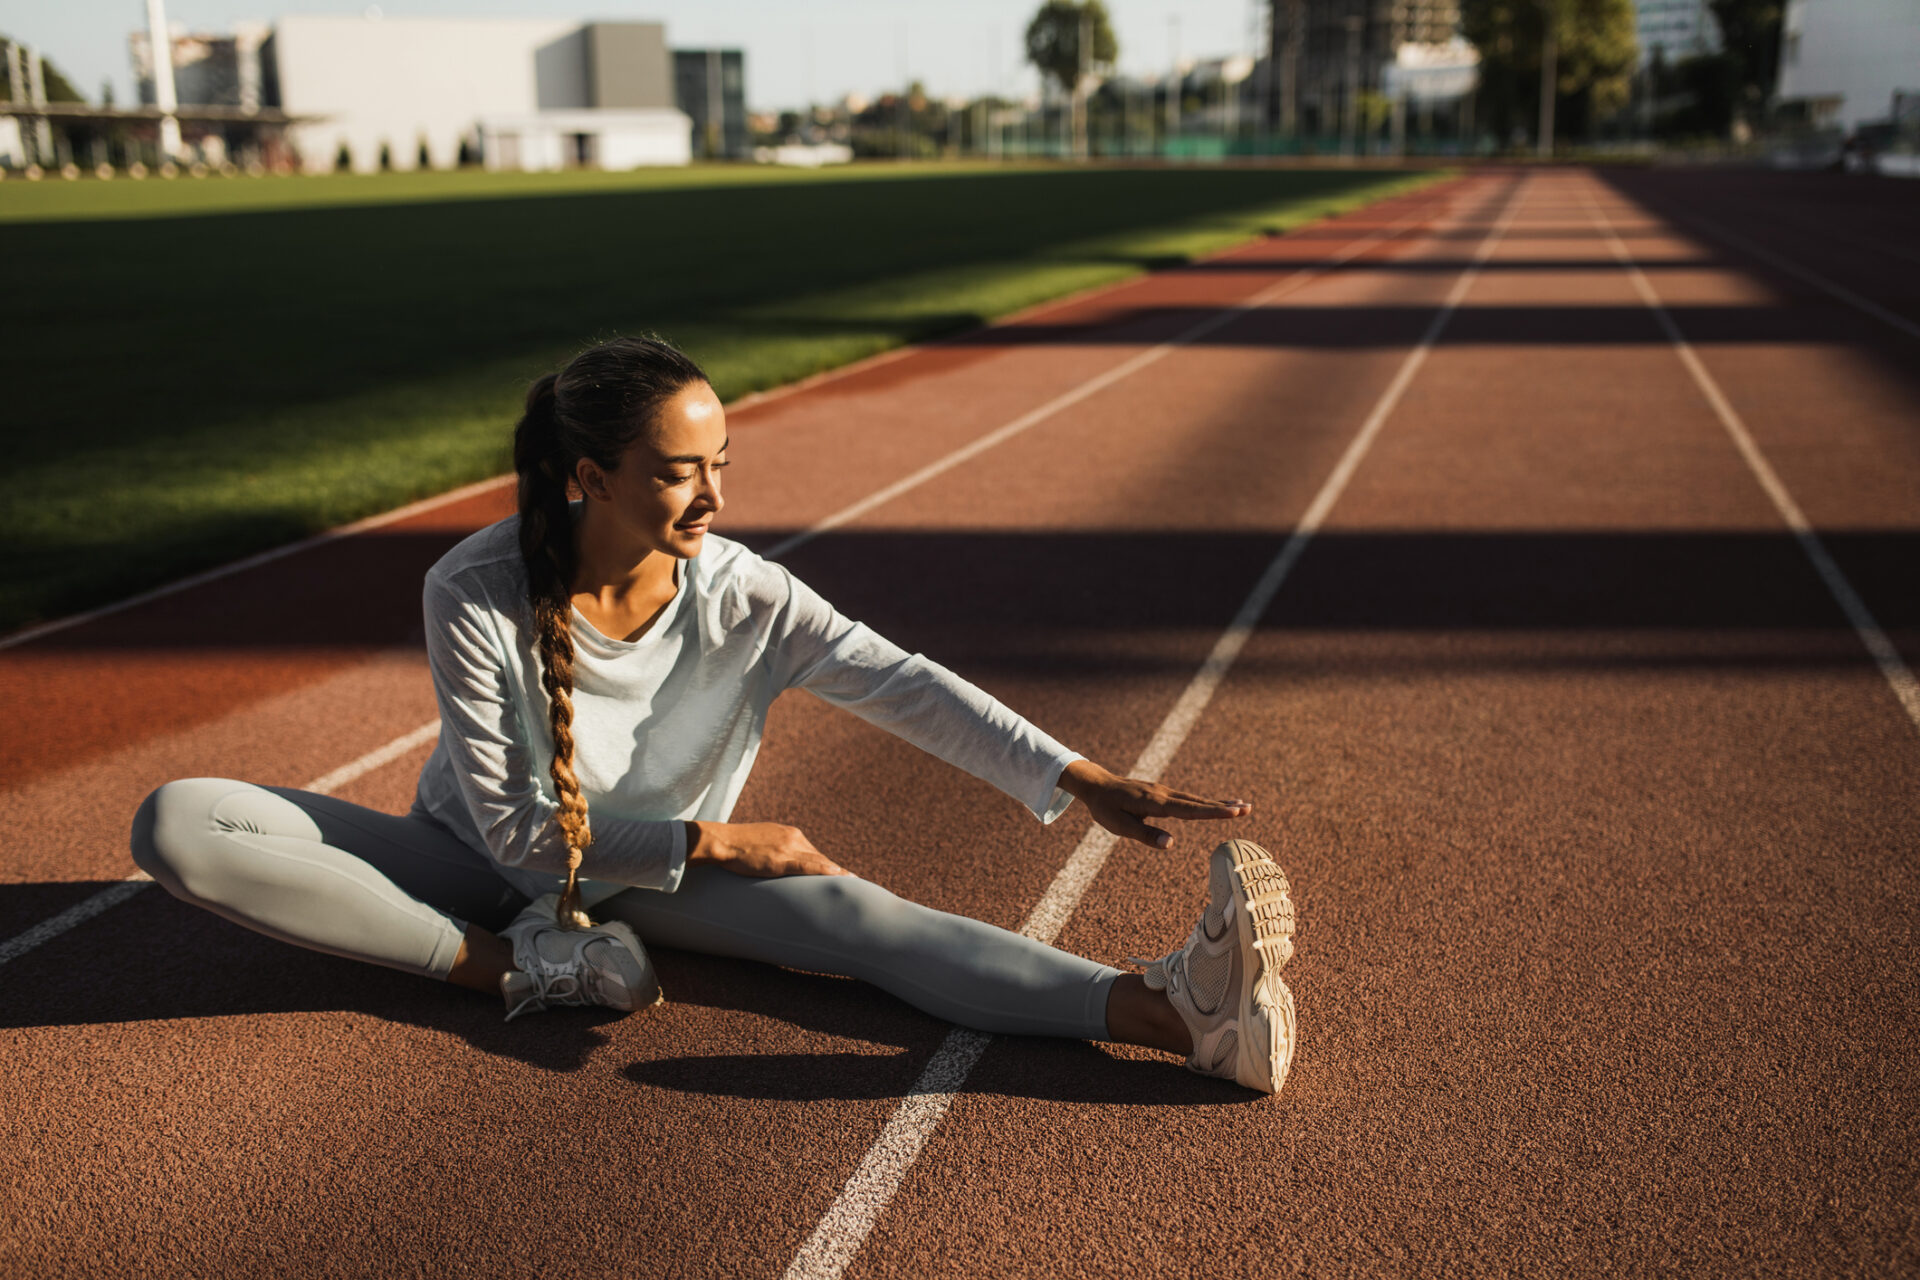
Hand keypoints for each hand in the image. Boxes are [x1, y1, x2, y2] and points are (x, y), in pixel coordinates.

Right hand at [685, 820, 849, 877]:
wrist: (721, 841)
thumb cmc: (734, 844)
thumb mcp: (760, 843)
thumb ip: (773, 851)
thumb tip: (775, 863)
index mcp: (789, 833)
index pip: (813, 852)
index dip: (826, 865)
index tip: (839, 875)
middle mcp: (793, 838)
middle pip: (820, 857)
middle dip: (836, 870)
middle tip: (854, 882)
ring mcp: (789, 847)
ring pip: (819, 861)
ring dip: (837, 873)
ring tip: (853, 884)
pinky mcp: (782, 859)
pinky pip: (809, 865)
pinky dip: (826, 871)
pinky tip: (839, 876)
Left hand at [1057, 759, 1252, 849]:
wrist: (1096, 784)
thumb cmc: (1106, 808)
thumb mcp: (1119, 826)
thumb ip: (1145, 835)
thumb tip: (1171, 844)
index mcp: (1155, 803)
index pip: (1189, 810)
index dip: (1212, 812)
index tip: (1233, 812)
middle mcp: (1164, 794)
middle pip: (1198, 803)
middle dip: (1223, 806)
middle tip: (1248, 808)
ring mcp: (1164, 792)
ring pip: (1196, 800)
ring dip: (1218, 803)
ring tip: (1242, 806)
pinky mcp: (1162, 793)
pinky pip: (1188, 799)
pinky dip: (1205, 802)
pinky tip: (1215, 804)